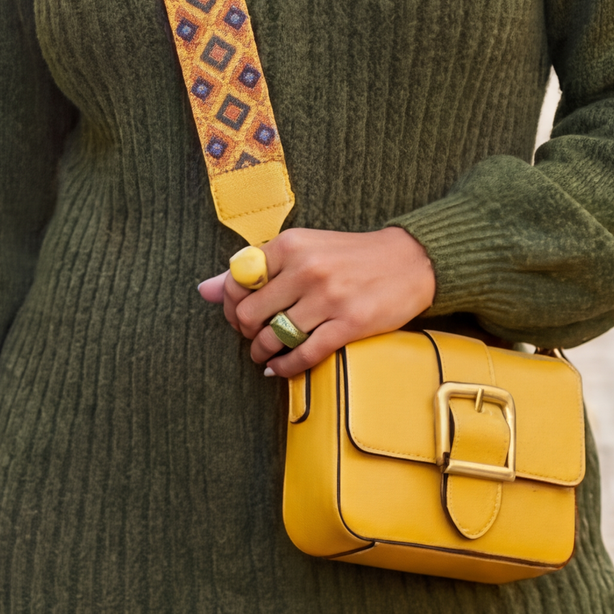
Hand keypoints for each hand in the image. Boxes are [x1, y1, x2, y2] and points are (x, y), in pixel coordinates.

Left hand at [197, 225, 436, 377]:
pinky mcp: (349, 324)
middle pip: (249, 314)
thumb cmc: (351, 256)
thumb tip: (203, 290)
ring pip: (273, 337)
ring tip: (265, 355)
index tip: (238, 314)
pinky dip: (286, 367)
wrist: (410, 261)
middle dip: (244, 332)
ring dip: (262, 353)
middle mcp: (306, 269)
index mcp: (291, 244)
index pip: (237, 280)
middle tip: (252, 336)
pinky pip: (304, 354)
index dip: (229, 304)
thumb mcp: (303, 248)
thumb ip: (255, 267)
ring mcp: (328, 298)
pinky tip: (281, 369)